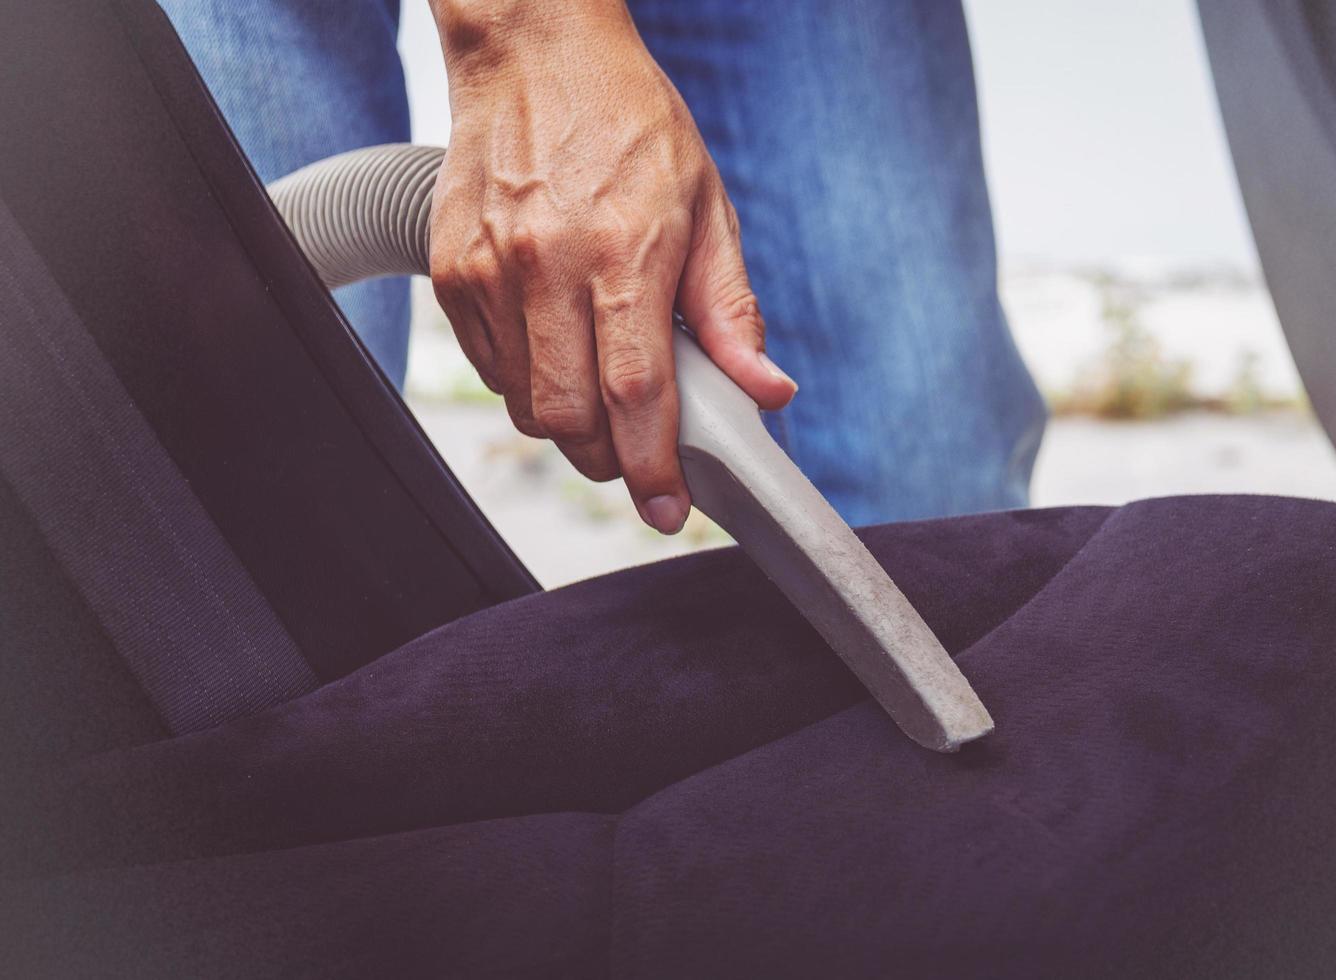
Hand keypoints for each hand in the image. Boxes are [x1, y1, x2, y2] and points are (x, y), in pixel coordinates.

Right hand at [427, 0, 796, 533]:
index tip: (669, 510)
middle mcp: (547, 267)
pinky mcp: (452, 271)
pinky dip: (524, 384)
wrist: (534, 50)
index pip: (636, 397)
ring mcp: (490, 272)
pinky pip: (488, 368)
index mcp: (624, 253)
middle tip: (637, 456)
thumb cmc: (631, 123)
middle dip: (609, 460)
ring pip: (523, 404)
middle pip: (570, 419)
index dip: (654, 470)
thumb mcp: (707, 205)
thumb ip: (731, 310)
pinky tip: (556, 350)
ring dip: (567, 424)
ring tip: (599, 393)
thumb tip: (766, 390)